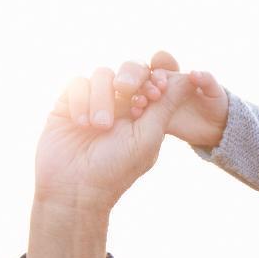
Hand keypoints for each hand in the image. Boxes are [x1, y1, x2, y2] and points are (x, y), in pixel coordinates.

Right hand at [36, 64, 194, 213]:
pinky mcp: (69, 104)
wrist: (75, 188)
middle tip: (126, 90)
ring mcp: (94, 102)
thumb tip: (189, 80)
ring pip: (102, 75)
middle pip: (129, 69)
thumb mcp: (148, 137)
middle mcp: (120, 104)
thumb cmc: (116, 168)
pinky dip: (81, 101)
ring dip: (103, 97)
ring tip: (100, 125)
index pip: (153, 80)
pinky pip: (77, 84)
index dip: (154, 80)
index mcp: (144, 113)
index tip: (154, 93)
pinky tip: (81, 124)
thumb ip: (166, 106)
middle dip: (131, 77)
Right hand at [120, 50, 227, 147]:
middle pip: (143, 80)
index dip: (158, 75)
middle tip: (152, 95)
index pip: (159, 69)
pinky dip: (136, 113)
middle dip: (143, 84)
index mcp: (174, 77)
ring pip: (138, 96)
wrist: (215, 127)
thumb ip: (206, 80)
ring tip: (140, 104)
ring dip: (136, 97)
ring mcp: (155, 103)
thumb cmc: (216, 103)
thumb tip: (194, 73)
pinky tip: (136, 116)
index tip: (163, 84)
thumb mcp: (215, 91)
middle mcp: (160, 88)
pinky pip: (141, 114)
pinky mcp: (153, 119)